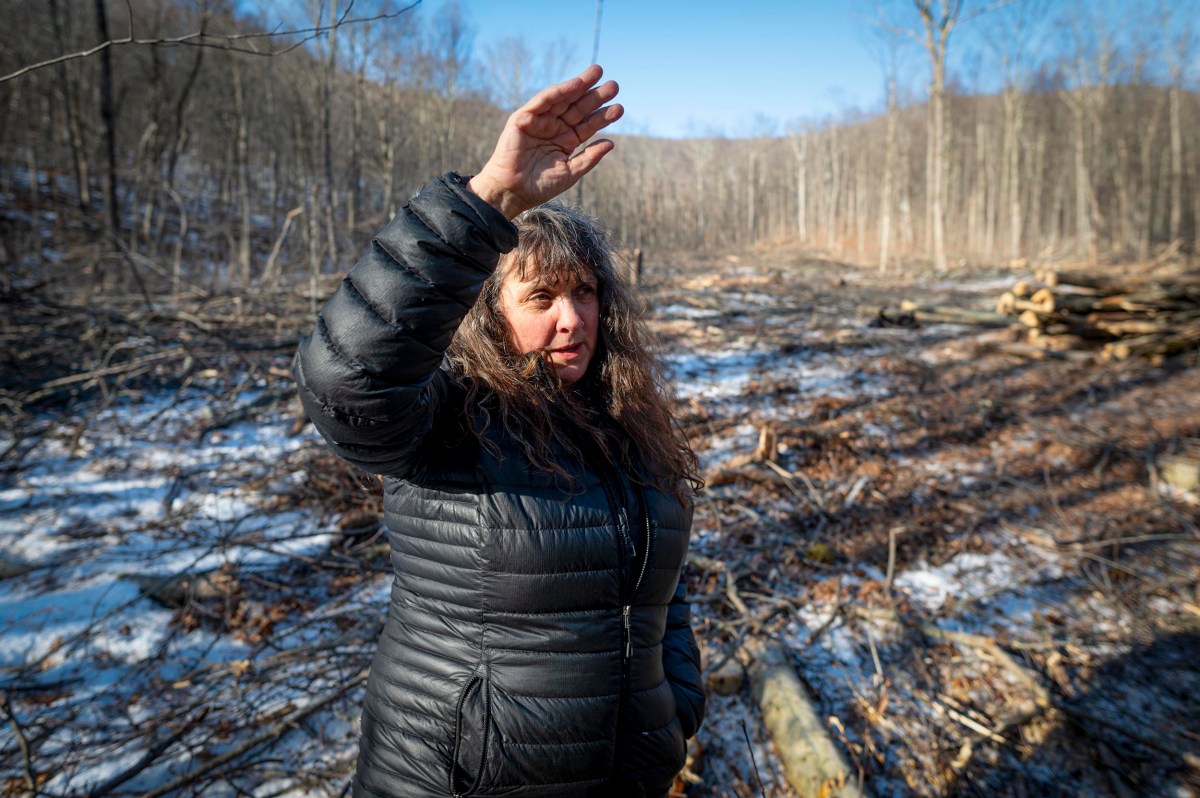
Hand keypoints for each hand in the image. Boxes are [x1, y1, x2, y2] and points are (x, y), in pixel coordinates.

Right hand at [468, 65, 622, 218]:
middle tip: (615, 85)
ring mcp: (540, 121)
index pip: (587, 124)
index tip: (619, 108)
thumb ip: (589, 157)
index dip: (603, 116)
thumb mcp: (570, 172)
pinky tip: (576, 84)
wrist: (513, 192)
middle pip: (578, 107)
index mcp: (566, 140)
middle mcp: (554, 127)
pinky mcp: (524, 118)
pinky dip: (559, 91)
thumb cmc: (540, 186)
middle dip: (595, 95)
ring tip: (598, 73)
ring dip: (580, 86)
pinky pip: (543, 100)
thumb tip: (611, 142)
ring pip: (563, 99)